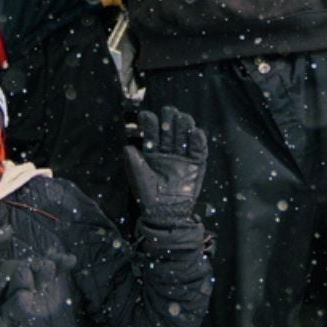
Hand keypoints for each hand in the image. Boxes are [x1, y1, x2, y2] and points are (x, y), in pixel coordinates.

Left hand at [123, 105, 208, 237]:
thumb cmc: (149, 197)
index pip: (151, 133)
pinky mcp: (196, 164)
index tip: (146, 115)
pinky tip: (196, 132)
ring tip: (182, 118)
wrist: (167, 214)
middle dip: (169, 120)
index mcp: (151, 152)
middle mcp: (167, 151)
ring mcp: (182, 156)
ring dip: (184, 125)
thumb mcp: (138, 179)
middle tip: (168, 112)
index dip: (149, 123)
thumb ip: (133, 163)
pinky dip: (198, 141)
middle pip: (169, 130)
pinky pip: (199, 149)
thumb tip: (127, 146)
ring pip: (184, 135)